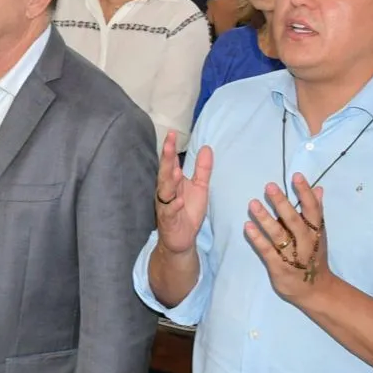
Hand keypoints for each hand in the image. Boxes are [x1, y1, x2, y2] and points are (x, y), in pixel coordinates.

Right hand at [155, 132, 211, 255]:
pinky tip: (179, 200)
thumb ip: (202, 169)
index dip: (170, 149)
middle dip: (167, 159)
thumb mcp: (200, 188)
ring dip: (170, 180)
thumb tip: (207, 147)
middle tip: (169, 144)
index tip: (172, 133)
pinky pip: (170, 212)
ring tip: (175, 169)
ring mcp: (166, 206)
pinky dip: (174, 206)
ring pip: (166, 191)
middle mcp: (166, 191)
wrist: (182, 238)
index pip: (170, 162)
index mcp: (172, 182)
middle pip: (165, 173)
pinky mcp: (169, 220)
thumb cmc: (188, 211)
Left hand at [244, 175, 329, 305]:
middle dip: (282, 203)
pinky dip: (257, 238)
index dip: (305, 193)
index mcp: (316, 231)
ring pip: (279, 234)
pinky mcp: (279, 266)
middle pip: (294, 220)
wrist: (314, 289)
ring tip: (252, 203)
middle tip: (269, 186)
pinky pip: (267, 250)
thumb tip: (319, 188)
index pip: (313, 209)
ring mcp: (292, 255)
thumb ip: (315, 211)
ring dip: (265, 218)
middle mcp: (306, 241)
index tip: (296, 176)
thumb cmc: (313, 255)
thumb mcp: (318, 233)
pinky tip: (247, 226)